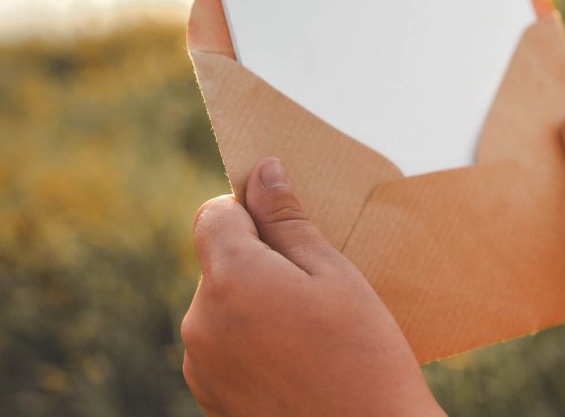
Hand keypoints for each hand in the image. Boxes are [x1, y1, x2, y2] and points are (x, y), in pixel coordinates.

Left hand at [181, 157, 442, 415]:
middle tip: (315, 289)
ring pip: (221, 306)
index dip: (250, 210)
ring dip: (254, 304)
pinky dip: (250, 344)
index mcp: (231, 280)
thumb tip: (262, 171)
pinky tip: (295, 362)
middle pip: (218, 262)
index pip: (215, 214)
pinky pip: (221, 347)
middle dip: (258, 262)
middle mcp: (200, 322)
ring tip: (309, 333)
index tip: (289, 227)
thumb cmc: (364, 357)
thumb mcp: (335, 276)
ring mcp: (200, 365)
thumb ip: (289, 221)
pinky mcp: (209, 397)